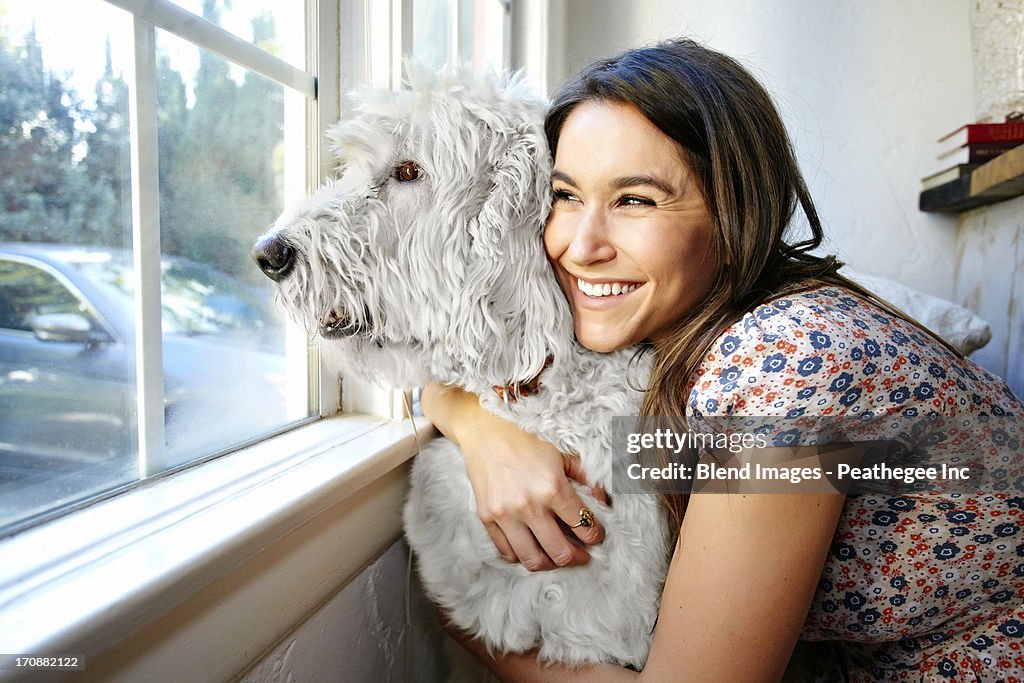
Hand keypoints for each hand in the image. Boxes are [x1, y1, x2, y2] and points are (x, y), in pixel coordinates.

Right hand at [421, 383, 606, 570]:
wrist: (483, 428)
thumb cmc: (526, 437)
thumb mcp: (562, 452)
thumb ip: (586, 477)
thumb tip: (604, 500)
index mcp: (552, 488)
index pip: (584, 527)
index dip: (596, 536)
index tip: (596, 534)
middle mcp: (529, 506)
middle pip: (560, 553)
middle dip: (577, 557)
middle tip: (582, 554)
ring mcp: (505, 514)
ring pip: (533, 560)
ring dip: (550, 563)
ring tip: (557, 556)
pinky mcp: (487, 518)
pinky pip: (507, 552)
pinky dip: (522, 556)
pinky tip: (532, 547)